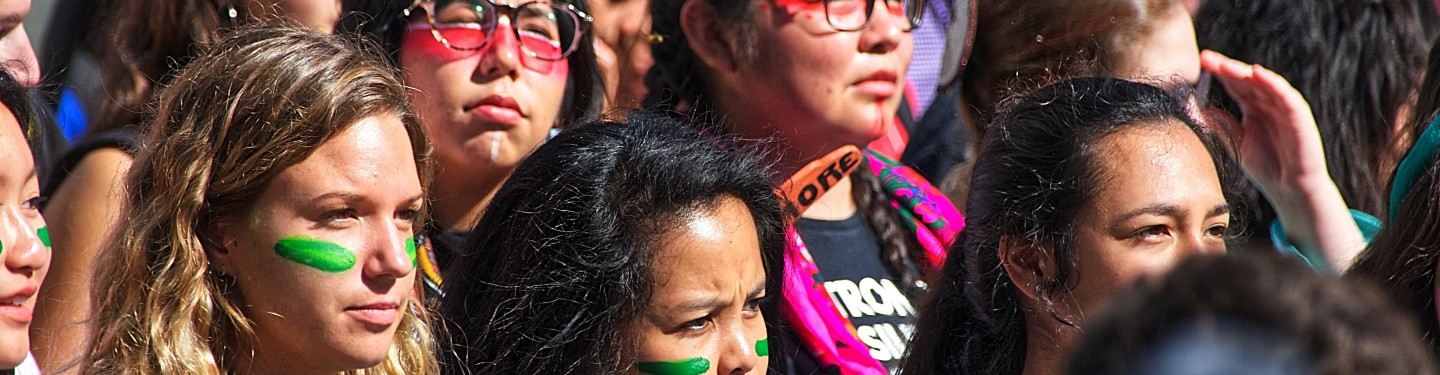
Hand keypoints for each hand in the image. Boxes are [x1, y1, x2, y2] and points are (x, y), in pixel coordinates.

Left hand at [1198, 49, 1329, 190]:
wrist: (1289, 189)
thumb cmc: (1265, 166)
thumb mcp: (1236, 142)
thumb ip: (1220, 124)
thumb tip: (1197, 109)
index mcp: (1253, 108)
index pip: (1234, 84)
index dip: (1218, 72)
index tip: (1200, 62)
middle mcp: (1269, 103)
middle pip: (1247, 80)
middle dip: (1227, 68)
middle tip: (1207, 58)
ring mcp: (1285, 108)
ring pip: (1265, 83)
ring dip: (1245, 72)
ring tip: (1225, 64)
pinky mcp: (1299, 116)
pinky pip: (1286, 96)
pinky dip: (1274, 83)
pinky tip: (1258, 74)